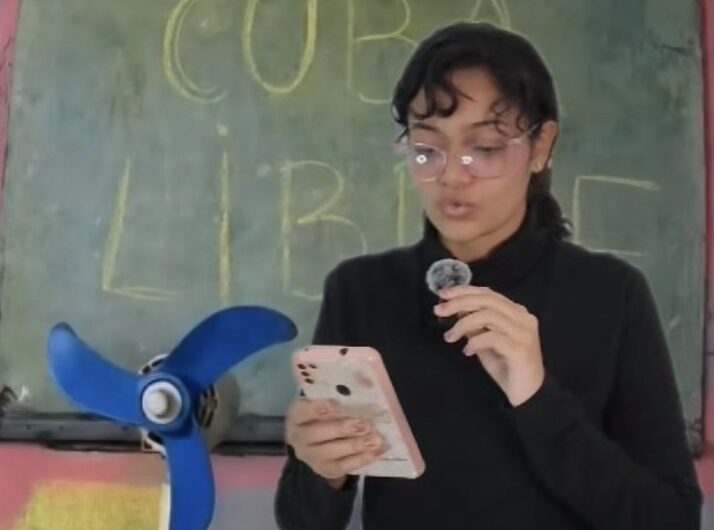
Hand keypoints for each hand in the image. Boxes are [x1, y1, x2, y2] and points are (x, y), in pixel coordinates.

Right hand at [285, 399, 384, 487]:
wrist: (315, 444)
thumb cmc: (323, 417)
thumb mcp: (323, 406)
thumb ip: (336, 402)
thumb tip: (360, 393)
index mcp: (297, 417)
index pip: (301, 412)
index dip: (315, 409)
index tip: (332, 404)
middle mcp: (299, 438)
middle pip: (316, 434)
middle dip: (341, 429)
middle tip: (363, 425)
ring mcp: (311, 457)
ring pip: (331, 453)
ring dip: (355, 445)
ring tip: (375, 439)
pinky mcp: (326, 470)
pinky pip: (344, 466)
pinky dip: (363, 458)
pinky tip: (378, 451)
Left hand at [434, 286, 544, 405]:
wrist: (528, 393)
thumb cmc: (506, 366)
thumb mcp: (485, 342)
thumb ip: (474, 325)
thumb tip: (454, 310)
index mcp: (516, 311)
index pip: (488, 293)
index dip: (464, 291)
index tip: (443, 294)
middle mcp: (523, 318)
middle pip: (487, 300)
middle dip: (460, 302)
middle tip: (439, 310)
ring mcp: (523, 332)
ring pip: (489, 316)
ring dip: (463, 324)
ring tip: (449, 337)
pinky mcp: (520, 349)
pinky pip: (492, 337)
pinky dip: (475, 341)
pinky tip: (467, 351)